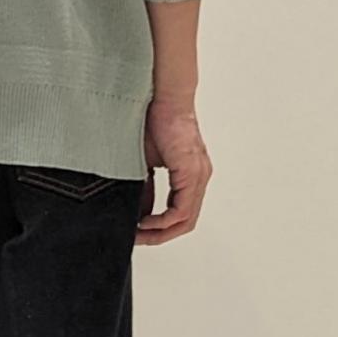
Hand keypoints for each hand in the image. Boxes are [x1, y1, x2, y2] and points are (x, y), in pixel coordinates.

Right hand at [136, 94, 211, 244]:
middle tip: (138, 239)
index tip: (138, 232)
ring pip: (186, 219)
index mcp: (190, 174)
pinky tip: (145, 221)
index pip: (180, 213)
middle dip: (160, 236)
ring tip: (139, 233)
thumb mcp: (144, 163)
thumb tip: (139, 211)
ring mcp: (198, 176)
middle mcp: (199, 177)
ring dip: (161, 231)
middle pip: (186, 222)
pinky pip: (182, 209)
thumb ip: (144, 187)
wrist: (160, 97)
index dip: (159, 228)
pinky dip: (163, 220)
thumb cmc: (151, 121)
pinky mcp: (191, 172)